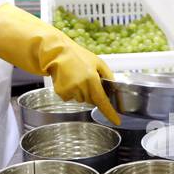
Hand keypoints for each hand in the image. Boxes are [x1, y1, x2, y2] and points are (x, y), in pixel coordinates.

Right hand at [0, 3, 120, 123]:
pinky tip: (68, 80)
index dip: (110, 113)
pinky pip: (71, 98)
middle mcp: (81, 86)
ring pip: (81, 100)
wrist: (57, 53)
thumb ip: (108, 75)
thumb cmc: (78, 56)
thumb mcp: (97, 62)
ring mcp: (70, 90)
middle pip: (91, 100)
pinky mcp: (61, 93)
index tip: (117, 121)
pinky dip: (71, 92)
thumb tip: (114, 87)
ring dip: (81, 92)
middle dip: (92, 92)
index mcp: (91, 79)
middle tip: (86, 78)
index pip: (102, 100)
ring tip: (75, 77)